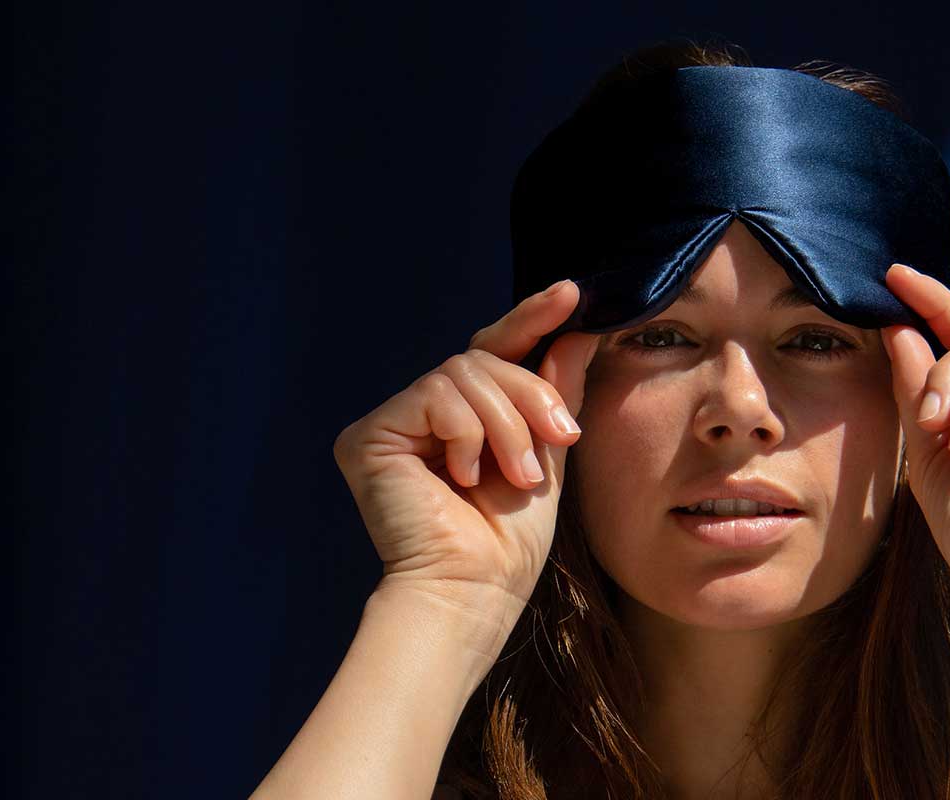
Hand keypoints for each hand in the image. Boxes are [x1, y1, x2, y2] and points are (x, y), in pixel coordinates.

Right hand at [332, 280, 598, 603]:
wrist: (476, 590)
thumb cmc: (508, 540)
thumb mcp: (547, 453)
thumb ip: (555, 393)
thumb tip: (580, 332)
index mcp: (464, 418)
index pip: (495, 352)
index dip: (531, 319)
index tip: (572, 293)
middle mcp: (423, 414)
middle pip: (484, 359)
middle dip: (530, 396)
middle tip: (557, 441)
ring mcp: (394, 423)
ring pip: (463, 373)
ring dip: (506, 423)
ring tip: (515, 474)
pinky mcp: (368, 436)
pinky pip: (434, 395)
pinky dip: (466, 433)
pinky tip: (463, 475)